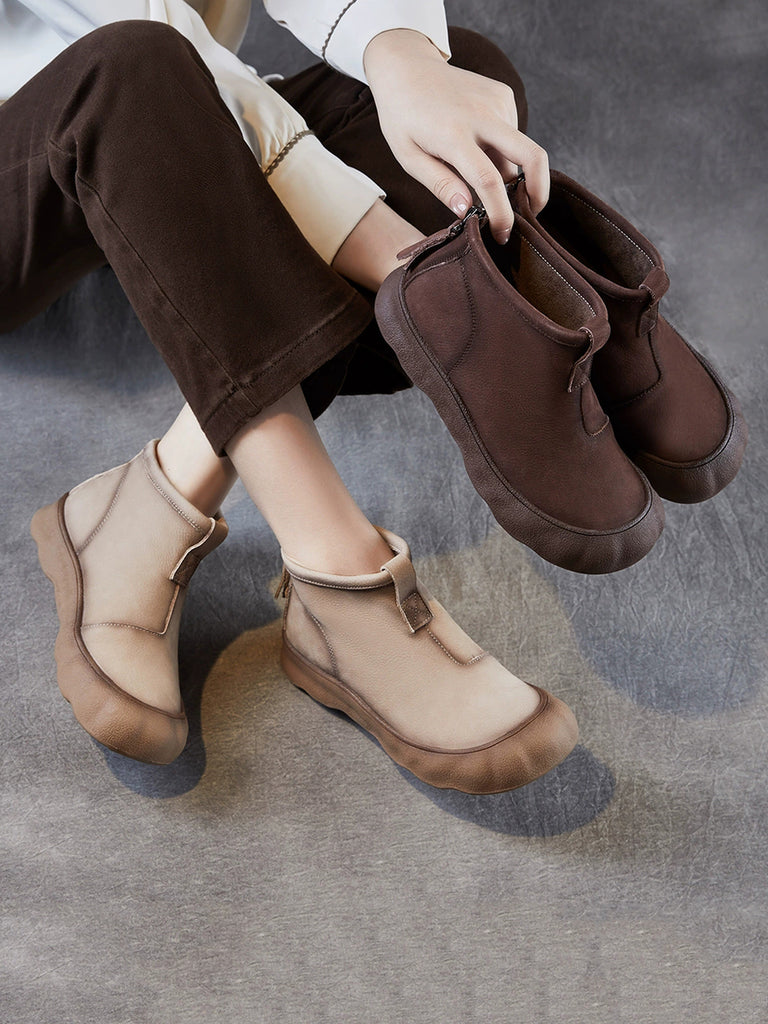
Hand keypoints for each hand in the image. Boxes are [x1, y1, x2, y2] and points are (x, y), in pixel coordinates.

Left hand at [363, 29, 548, 243]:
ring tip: (478, 172)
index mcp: (454, 135)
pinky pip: (511, 133)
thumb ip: (440, 184)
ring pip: (518, 151)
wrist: (405, 65)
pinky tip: (477, 144)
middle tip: (530, 215)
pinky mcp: (503, 94)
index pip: (489, 181)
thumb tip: (467, 210)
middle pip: (531, 157)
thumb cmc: (402, 116)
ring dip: (508, 171)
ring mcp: (496, 101)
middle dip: (538, 193)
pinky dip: (501, 149)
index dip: (501, 213)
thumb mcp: (409, 156)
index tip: (502, 233)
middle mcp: (482, 115)